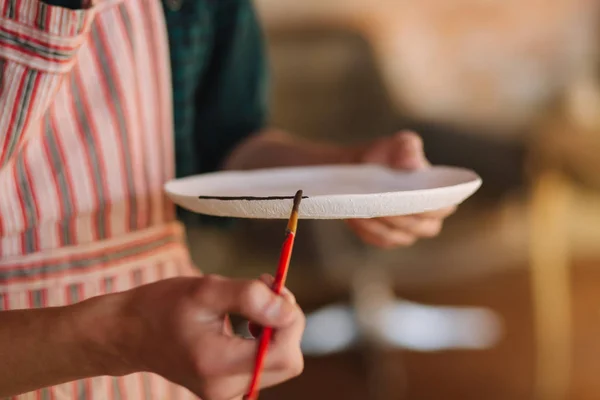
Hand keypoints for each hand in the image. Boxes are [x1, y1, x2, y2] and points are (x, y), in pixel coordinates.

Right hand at [87, 275, 304, 399]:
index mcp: (218, 365)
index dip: (291, 320)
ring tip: (251, 305)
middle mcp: (225, 388)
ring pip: (280, 362)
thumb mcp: (206, 289)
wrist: (129, 332)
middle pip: (288, 361)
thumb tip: (288, 310)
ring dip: (275, 329)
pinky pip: (264, 364)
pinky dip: (265, 340)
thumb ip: (250, 298)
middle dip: (285, 323)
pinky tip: (248, 321)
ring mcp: (226, 392)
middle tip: (266, 291)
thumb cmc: (162, 306)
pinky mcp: (226, 387)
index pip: (285, 354)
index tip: (274, 290)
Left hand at [346, 131, 454, 248]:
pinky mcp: (385, 238)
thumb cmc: (387, 154)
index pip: (442, 208)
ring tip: (365, 206)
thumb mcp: (400, 143)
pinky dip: (368, 230)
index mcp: (438, 197)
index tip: (411, 196)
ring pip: (397, 236)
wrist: (359, 166)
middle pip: (420, 227)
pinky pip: (379, 239)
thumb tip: (410, 166)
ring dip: (381, 223)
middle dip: (401, 216)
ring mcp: (405, 232)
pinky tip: (356, 215)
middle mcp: (426, 220)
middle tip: (382, 202)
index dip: (430, 207)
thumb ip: (409, 149)